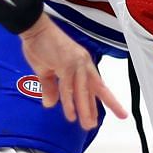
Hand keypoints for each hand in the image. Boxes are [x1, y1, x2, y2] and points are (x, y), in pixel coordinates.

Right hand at [18, 14, 127, 130]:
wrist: (34, 28)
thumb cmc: (40, 45)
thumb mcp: (46, 70)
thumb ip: (51, 87)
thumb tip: (51, 104)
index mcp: (82, 64)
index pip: (97, 86)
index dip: (107, 100)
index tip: (118, 112)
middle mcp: (83, 64)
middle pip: (95, 90)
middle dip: (96, 109)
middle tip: (97, 125)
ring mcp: (76, 63)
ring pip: (82, 91)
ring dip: (84, 109)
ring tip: (86, 125)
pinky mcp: (65, 64)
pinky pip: (68, 87)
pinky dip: (70, 102)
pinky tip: (71, 114)